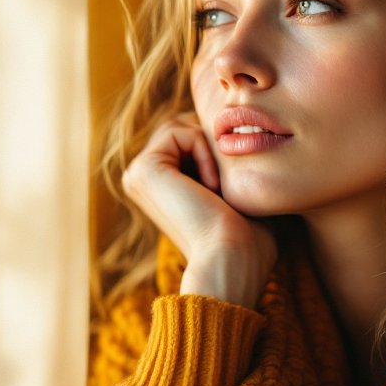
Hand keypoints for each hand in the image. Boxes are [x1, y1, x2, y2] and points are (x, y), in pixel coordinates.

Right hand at [121, 112, 276, 307]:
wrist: (230, 259)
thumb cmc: (246, 238)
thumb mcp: (239, 193)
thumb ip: (230, 164)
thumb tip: (248, 133)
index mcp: (158, 185)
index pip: (190, 137)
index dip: (221, 147)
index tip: (233, 185)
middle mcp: (142, 179)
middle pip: (185, 127)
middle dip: (214, 144)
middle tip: (227, 184)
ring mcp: (137, 174)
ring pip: (182, 126)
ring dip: (211, 151)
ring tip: (218, 189)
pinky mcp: (142, 169)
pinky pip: (178, 131)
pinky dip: (203, 151)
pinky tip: (211, 186)